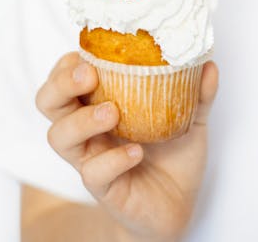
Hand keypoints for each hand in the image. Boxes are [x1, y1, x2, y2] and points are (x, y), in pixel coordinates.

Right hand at [35, 51, 218, 240]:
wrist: (180, 205)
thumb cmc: (174, 155)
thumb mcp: (191, 116)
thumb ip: (199, 93)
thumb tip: (209, 65)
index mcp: (98, 102)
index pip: (64, 76)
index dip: (68, 62)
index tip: (90, 53)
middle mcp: (87, 129)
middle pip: (48, 101)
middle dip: (61, 84)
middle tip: (89, 76)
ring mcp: (91, 158)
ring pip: (59, 136)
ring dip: (81, 120)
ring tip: (112, 113)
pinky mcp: (103, 187)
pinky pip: (93, 172)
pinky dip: (113, 159)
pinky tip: (136, 152)